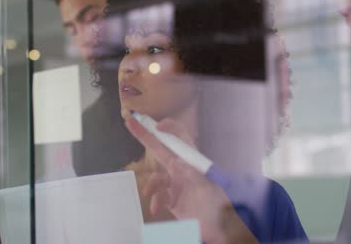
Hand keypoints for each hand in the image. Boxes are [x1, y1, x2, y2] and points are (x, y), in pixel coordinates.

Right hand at [124, 116, 256, 243]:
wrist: (221, 229)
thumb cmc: (219, 206)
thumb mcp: (209, 187)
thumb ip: (193, 175)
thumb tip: (176, 164)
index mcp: (193, 161)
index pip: (180, 137)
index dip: (169, 128)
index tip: (156, 126)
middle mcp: (183, 169)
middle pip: (161, 148)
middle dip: (145, 135)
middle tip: (129, 120)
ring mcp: (176, 184)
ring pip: (156, 178)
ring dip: (151, 185)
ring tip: (148, 192)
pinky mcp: (172, 199)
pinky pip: (158, 196)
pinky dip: (155, 201)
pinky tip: (155, 209)